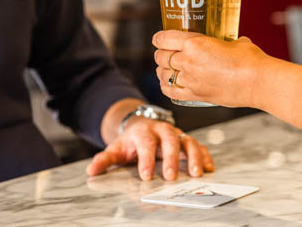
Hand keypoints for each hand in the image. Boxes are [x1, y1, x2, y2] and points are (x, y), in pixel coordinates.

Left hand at [86, 117, 213, 180]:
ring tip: (197, 173)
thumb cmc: (130, 141)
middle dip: (171, 158)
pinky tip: (209, 168)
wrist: (141, 125)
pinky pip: (198, 145)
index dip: (146, 159)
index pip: (145, 143)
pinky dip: (205, 155)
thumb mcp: (116, 148)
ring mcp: (176, 133)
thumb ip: (105, 159)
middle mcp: (162, 130)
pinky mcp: (186, 139)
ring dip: (194, 156)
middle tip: (171, 177)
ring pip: (187, 140)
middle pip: (169, 139)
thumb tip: (91, 170)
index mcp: (143, 132)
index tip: (146, 176)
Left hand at [152, 30, 269, 107]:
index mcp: (194, 43)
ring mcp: (190, 80)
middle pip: (161, 57)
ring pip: (163, 74)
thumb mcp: (234, 42)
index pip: (164, 38)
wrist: (258, 82)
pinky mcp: (195, 95)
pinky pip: (171, 92)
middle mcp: (188, 61)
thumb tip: (229, 43)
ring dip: (162, 70)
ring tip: (166, 69)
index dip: (158, 38)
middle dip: (160, 54)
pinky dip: (166, 87)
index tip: (158, 39)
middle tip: (165, 53)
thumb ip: (224, 42)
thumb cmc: (250, 60)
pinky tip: (168, 84)